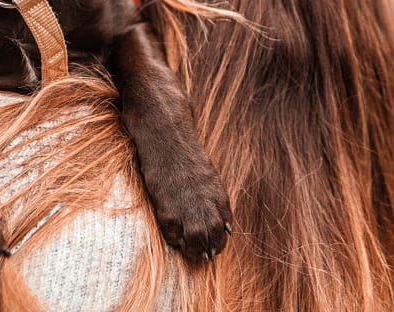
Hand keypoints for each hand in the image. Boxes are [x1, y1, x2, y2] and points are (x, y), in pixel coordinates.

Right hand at [143, 148, 232, 263]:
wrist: (166, 138)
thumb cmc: (185, 155)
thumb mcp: (208, 176)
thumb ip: (216, 199)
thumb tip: (227, 225)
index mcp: (217, 193)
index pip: (225, 224)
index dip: (221, 238)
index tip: (218, 244)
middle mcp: (204, 202)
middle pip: (212, 234)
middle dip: (211, 248)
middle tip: (207, 255)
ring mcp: (185, 204)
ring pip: (195, 238)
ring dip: (195, 249)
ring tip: (193, 253)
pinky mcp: (166, 205)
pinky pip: (173, 231)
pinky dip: (175, 239)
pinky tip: (176, 240)